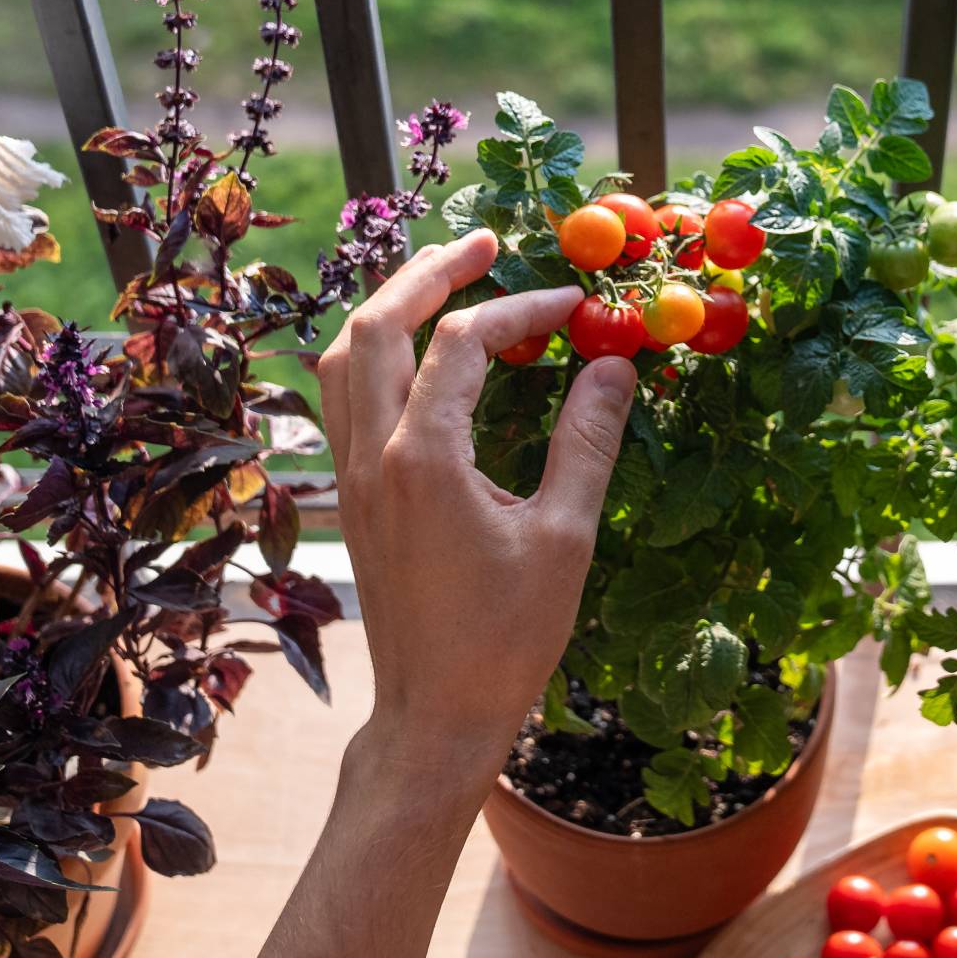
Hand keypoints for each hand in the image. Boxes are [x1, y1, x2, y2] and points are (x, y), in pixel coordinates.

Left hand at [317, 228, 633, 790]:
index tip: (576, 307)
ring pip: (343, 357)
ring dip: (391, 307)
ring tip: (443, 279)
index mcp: (423, 458)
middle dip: (430, 271)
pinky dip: (372, 356)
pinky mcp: (352, 499)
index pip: (464, 341)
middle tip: (486, 242)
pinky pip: (342, 400)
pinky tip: (414, 359)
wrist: (435, 715)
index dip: (521, 308)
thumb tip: (615, 364)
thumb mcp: (565, 536)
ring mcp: (352, 477)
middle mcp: (373, 455)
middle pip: (376, 324)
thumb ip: (586, 441)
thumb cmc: (507, 637)